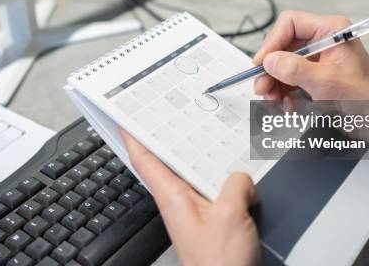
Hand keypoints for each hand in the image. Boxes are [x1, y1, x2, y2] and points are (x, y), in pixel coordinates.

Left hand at [121, 130, 259, 265]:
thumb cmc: (219, 265)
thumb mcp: (229, 215)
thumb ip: (234, 185)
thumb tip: (242, 177)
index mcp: (173, 198)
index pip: (146, 161)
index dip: (135, 138)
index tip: (126, 120)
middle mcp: (181, 204)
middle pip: (171, 164)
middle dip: (170, 140)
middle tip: (170, 118)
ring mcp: (198, 213)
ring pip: (197, 177)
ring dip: (202, 159)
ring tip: (210, 138)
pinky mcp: (214, 223)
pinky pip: (216, 192)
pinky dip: (224, 179)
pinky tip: (238, 174)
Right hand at [253, 11, 368, 100]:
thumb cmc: (366, 99)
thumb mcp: (328, 83)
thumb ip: (296, 70)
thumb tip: (270, 61)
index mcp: (331, 30)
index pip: (290, 23)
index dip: (272, 42)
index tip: (262, 64)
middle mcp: (322, 40)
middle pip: (282, 45)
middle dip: (271, 69)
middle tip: (263, 88)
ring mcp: (317, 58)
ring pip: (282, 64)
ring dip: (274, 84)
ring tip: (275, 102)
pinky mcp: (313, 74)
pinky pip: (288, 78)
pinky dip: (283, 92)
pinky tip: (287, 105)